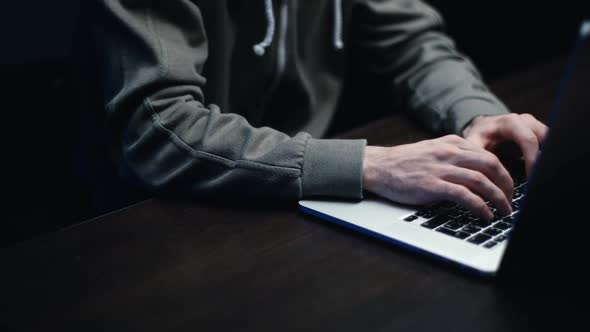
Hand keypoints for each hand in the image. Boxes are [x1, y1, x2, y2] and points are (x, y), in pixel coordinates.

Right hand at [362, 135, 512, 219]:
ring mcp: (441, 168)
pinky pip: (465, 196)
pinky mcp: (432, 185)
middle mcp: (449, 153)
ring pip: (482, 180)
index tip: (508, 186)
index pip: (487, 154)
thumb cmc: (402, 163)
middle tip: (511, 200)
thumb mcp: (431, 151)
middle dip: (507, 184)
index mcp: (451, 143)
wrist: (377, 167)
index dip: (503, 172)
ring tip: (504, 212)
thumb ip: (452, 157)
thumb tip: (474, 173)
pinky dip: (480, 206)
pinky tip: (485, 215)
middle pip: (491, 164)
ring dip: (498, 198)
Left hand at [462, 113, 547, 174]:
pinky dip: (546, 159)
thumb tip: (481, 173)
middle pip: (545, 139)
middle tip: (539, 180)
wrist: (483, 128)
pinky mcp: (539, 134)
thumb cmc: (478, 136)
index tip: (531, 177)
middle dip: (543, 160)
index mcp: (510, 122)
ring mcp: (535, 126)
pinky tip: (540, 173)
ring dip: (547, 159)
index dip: (532, 159)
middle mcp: (525, 121)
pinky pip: (548, 145)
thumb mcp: (472, 143)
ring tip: (540, 178)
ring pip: (550, 141)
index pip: (528, 139)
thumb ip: (476, 155)